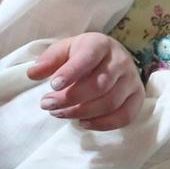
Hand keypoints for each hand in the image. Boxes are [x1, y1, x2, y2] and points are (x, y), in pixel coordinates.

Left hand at [28, 33, 143, 130]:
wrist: (110, 58)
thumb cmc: (82, 55)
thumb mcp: (64, 50)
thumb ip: (48, 61)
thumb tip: (32, 74)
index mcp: (100, 44)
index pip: (88, 58)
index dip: (71, 73)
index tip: (52, 86)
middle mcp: (121, 61)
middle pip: (99, 85)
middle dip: (70, 98)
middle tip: (47, 105)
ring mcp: (132, 80)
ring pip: (109, 103)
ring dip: (81, 112)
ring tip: (59, 114)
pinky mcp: (137, 98)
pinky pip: (124, 116)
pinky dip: (102, 124)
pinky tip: (82, 123)